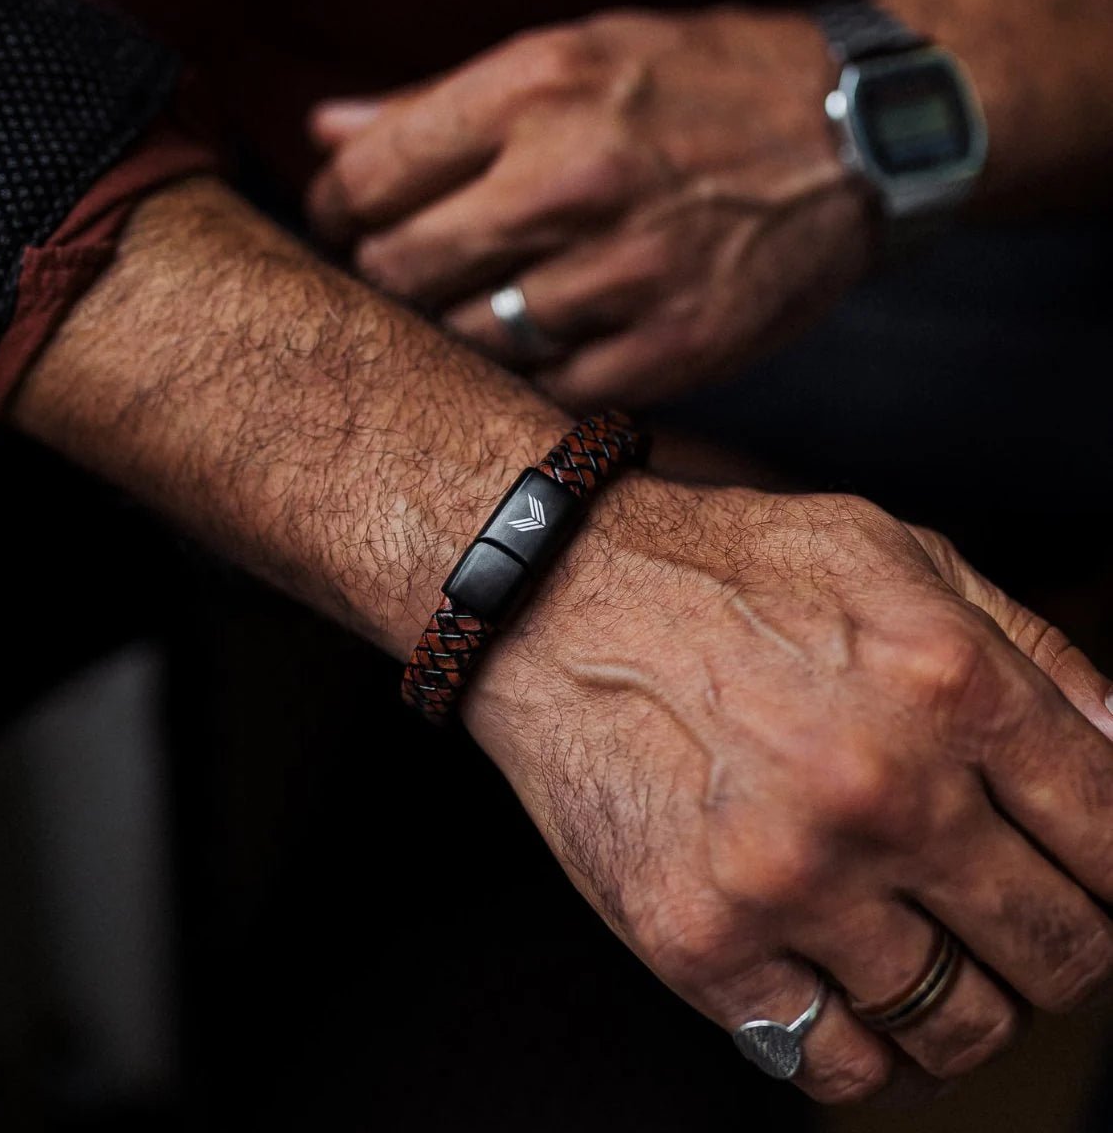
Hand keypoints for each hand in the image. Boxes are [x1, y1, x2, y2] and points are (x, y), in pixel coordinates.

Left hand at [306, 9, 871, 406]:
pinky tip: (543, 344)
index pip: (368, 178)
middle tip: (407, 275)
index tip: (349, 224)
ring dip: (456, 332)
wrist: (852, 139)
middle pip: (401, 271)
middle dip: (384, 278)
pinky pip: (548, 391)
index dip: (335, 211)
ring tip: (480, 308)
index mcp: (534, 90)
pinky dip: (531, 375)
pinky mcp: (672, 349)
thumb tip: (323, 131)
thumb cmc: (698, 88)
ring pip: (469, 341)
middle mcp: (571, 180)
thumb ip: (438, 102)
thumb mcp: (571, 55)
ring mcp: (626, 274)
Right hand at [463, 481, 1112, 1102]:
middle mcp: (879, 790)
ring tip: (928, 951)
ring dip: (966, 1003)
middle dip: (1062, 948)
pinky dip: (869, 1045)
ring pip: (960, 1027)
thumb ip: (1035, 653)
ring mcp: (787, 878)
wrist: (559, 600)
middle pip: (1061, 952)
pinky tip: (849, 986)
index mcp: (947, 685)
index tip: (1091, 882)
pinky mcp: (699, 939)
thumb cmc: (727, 570)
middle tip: (1013, 920)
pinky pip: (837, 1062)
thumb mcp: (899, 556)